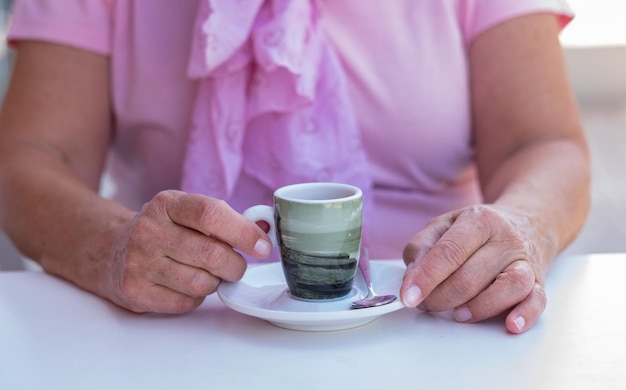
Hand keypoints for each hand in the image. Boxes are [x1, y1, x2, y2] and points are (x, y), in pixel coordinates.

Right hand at [104, 190, 271, 313]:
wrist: (108, 249)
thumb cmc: (162, 230)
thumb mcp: (185, 211)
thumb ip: (224, 218)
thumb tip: (265, 228)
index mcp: (166, 204)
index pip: (211, 214)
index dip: (244, 232)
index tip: (262, 246)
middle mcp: (148, 230)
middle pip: (212, 254)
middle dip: (235, 265)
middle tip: (236, 265)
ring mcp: (138, 262)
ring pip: (202, 283)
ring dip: (216, 282)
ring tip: (207, 273)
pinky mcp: (135, 291)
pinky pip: (186, 302)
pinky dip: (196, 297)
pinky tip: (186, 284)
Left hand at [400, 205, 549, 333]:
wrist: (527, 222)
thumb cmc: (477, 229)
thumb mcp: (444, 225)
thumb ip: (422, 247)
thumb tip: (412, 277)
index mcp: (479, 220)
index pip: (448, 252)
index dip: (425, 278)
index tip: (408, 297)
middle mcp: (505, 239)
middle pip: (470, 276)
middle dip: (441, 298)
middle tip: (427, 304)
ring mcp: (525, 260)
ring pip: (508, 288)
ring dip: (477, 308)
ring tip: (458, 314)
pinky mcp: (539, 281)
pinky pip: (537, 301)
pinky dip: (524, 315)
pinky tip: (509, 324)